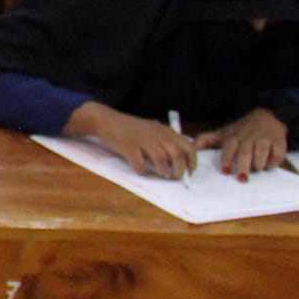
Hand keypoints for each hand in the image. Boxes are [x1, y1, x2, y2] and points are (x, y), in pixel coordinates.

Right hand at [68, 102, 196, 178]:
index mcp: (166, 131)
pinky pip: (140, 164)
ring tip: (160, 175)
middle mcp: (157, 134)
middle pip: (177, 155)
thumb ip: (166, 142)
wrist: (106, 120)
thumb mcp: (152, 131)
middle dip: (180, 170)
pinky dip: (143, 171)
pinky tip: (141, 170)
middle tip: (175, 178)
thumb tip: (180, 164)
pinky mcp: (129, 146)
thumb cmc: (130, 129)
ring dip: (163, 172)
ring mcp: (143, 139)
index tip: (189, 173)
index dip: (192, 162)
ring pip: (162, 160)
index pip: (188, 147)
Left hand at [197, 108, 287, 177]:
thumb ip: (206, 140)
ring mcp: (264, 139)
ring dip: (259, 163)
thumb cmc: (241, 130)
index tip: (224, 171)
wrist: (267, 116)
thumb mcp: (224, 133)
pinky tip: (269, 167)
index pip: (229, 147)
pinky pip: (278, 154)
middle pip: (245, 152)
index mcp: (234, 137)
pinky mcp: (279, 142)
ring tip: (256, 170)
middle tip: (242, 179)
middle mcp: (248, 138)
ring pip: (262, 152)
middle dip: (243, 166)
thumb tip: (191, 148)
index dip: (227, 159)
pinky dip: (274, 162)